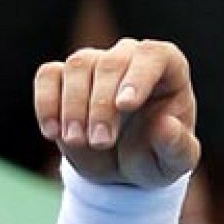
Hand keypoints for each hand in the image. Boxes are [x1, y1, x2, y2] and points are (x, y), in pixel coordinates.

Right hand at [33, 38, 200, 187]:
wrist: (123, 168)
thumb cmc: (156, 156)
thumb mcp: (175, 162)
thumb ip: (177, 146)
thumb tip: (167, 125)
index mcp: (169, 69)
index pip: (155, 55)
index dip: (139, 76)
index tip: (126, 105)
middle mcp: (131, 57)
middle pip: (111, 63)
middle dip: (102, 105)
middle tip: (100, 142)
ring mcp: (96, 63)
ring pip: (78, 66)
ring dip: (73, 106)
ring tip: (78, 141)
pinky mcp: (63, 76)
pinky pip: (49, 75)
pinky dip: (46, 103)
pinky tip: (53, 133)